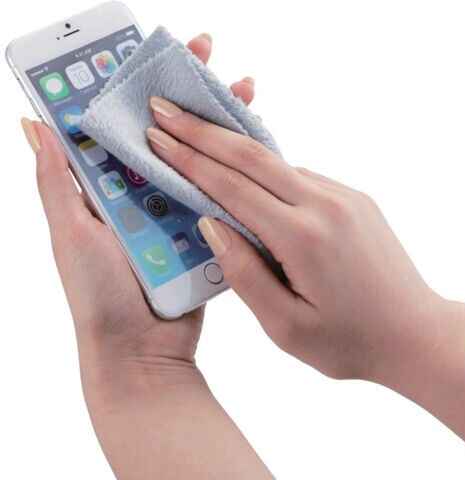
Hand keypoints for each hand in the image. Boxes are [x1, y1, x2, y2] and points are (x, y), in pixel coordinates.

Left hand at [22, 34, 273, 478]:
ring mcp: (175, 211)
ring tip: (242, 90)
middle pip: (165, 132)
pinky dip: (234, 169)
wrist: (142, 350)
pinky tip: (252, 142)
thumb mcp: (70, 234)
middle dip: (185, 90)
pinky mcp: (202, 231)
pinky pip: (219, 194)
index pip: (119, 122)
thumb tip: (33, 121)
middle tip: (207, 52)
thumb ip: (56, 181)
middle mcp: (141, 193)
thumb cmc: (99, 295)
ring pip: (198, 158)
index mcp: (106, 187)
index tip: (151, 49)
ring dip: (218, 122)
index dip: (133, 83)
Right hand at [146, 96, 464, 445]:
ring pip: (276, 162)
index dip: (190, 161)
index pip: (233, 188)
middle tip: (165, 110)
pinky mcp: (354, 198)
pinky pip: (300, 175)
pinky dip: (266, 170)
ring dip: (233, 148)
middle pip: (252, 157)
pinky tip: (246, 174)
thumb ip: (244, 273)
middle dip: (202, 132)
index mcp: (304, 238)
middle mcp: (325, 205)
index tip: (159, 138)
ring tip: (196, 134)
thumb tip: (210, 224)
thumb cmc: (348, 342)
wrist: (413, 334)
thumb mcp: (286, 326)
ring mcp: (344, 196)